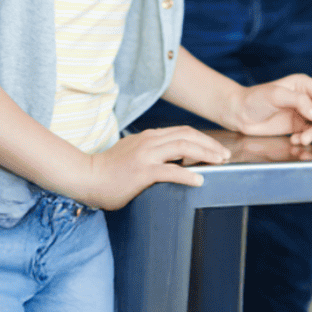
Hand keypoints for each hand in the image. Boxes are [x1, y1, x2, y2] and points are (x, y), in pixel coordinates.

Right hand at [78, 126, 230, 209]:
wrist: (86, 177)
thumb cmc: (109, 169)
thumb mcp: (133, 151)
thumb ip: (152, 150)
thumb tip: (173, 157)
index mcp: (149, 136)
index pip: (183, 131)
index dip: (203, 139)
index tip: (217, 148)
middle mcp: (150, 141)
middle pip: (188, 136)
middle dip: (210, 144)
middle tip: (225, 155)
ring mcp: (146, 156)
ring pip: (183, 148)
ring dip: (205, 154)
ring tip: (219, 162)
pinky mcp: (141, 172)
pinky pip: (170, 171)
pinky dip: (187, 174)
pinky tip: (199, 180)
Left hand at [224, 73, 311, 144]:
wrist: (240, 115)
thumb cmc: (255, 99)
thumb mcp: (276, 95)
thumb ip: (298, 101)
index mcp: (303, 84)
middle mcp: (306, 97)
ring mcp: (303, 112)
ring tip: (302, 139)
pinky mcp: (298, 125)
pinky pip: (311, 132)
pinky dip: (307, 138)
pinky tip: (295, 140)